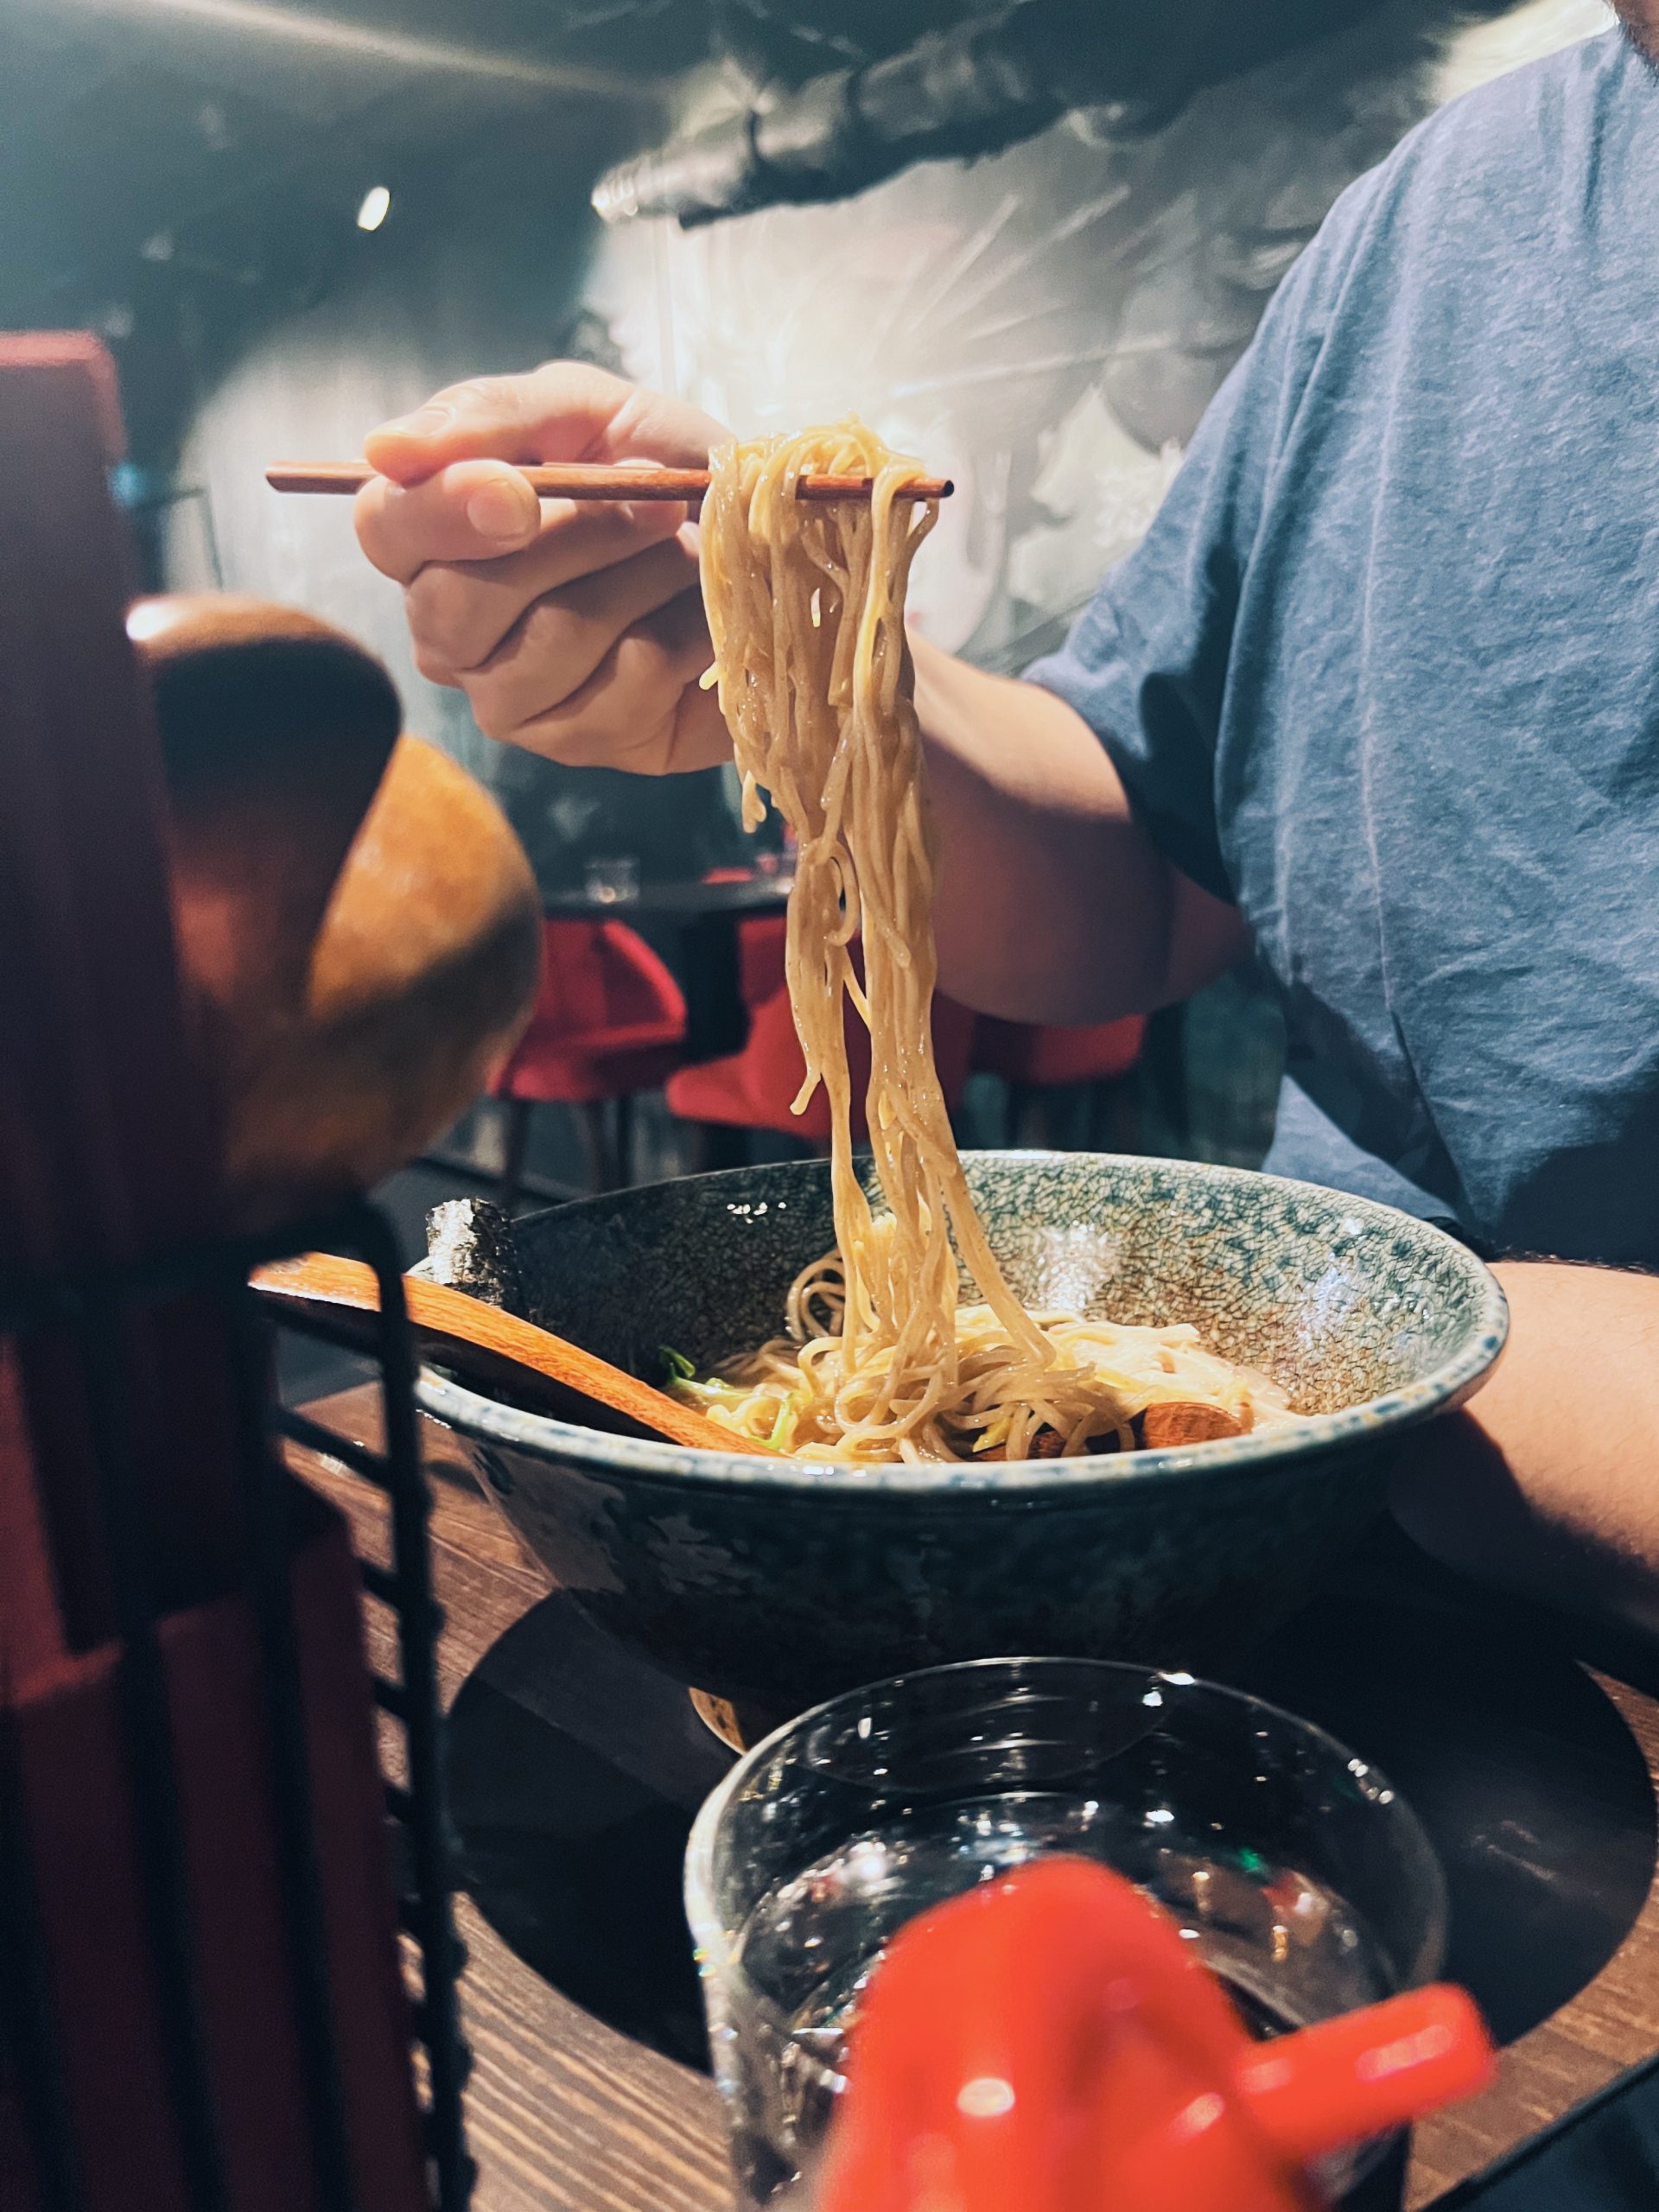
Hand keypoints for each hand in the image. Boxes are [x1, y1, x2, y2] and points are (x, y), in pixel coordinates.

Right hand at [354, 362, 732, 771]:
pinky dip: (683, 633)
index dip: (441, 512)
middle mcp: (452, 630)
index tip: (517, 492)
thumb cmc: (658, 474)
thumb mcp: (585, 412)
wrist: (760, 550)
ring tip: (686, 554)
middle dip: (575, 539)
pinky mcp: (584, 743)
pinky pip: (623, 687)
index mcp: (432, 536)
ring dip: (641, 579)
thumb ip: (490, 416)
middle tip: (657, 501)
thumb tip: (386, 449)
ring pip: (548, 644)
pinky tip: (701, 615)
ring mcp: (511, 699)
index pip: (385, 529)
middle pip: (457, 603)